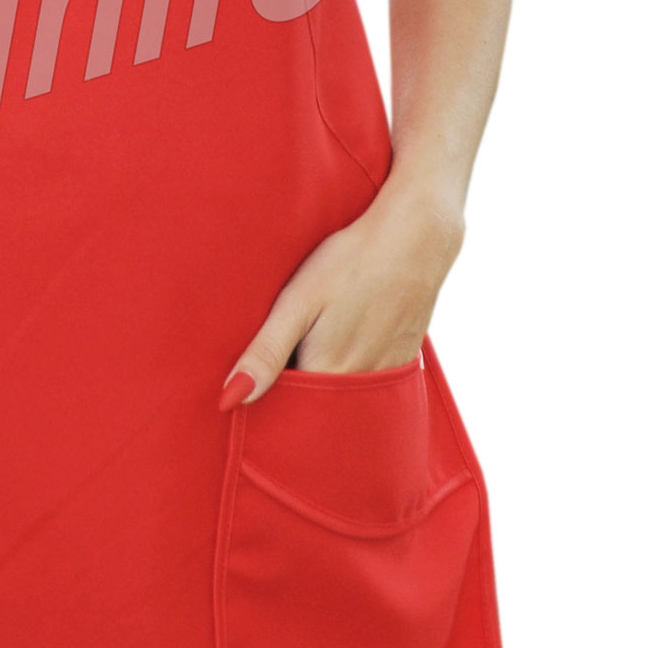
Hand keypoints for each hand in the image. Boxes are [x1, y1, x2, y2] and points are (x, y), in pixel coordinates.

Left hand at [220, 177, 465, 404]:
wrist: (415, 237)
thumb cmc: (350, 262)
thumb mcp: (298, 301)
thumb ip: (266, 352)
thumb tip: (231, 398)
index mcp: (328, 374)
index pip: (287, 410)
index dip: (268, 398)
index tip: (255, 377)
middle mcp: (361, 385)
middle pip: (317, 407)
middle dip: (296, 394)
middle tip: (284, 354)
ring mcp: (387, 374)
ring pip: (343, 395)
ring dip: (324, 383)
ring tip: (315, 342)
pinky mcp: (403, 359)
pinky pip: (369, 382)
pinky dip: (352, 372)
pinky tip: (346, 337)